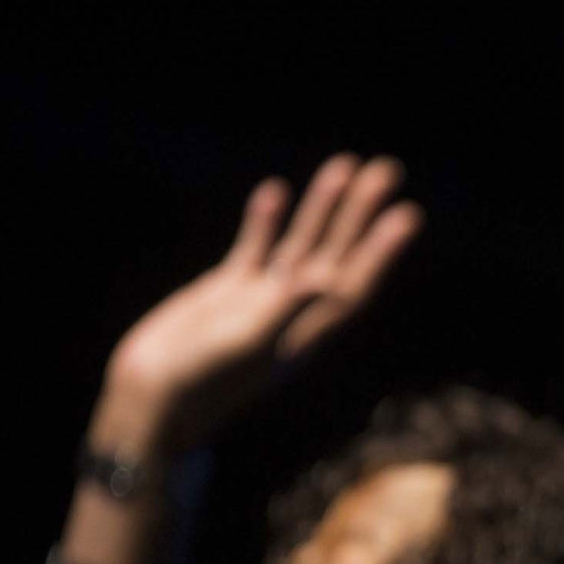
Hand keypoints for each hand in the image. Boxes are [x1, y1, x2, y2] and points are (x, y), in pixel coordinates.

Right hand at [96, 154, 422, 454]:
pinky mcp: (227, 292)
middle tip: (388, 169)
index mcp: (305, 330)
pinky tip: (277, 190)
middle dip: (361, 212)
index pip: (353, 281)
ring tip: (345, 165)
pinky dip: (266, 221)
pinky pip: (255, 248)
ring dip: (323, 207)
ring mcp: (261, 300)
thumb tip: (322, 283)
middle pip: (337, 252)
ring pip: (301, 244)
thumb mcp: (245, 346)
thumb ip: (283, 313)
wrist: (156, 398)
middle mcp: (292, 312)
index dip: (381, 250)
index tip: (407, 214)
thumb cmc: (200, 381)